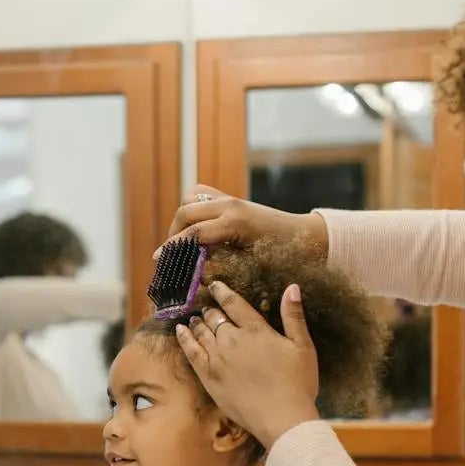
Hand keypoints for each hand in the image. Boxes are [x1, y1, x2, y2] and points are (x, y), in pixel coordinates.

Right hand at [166, 187, 328, 260]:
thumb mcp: (251, 266)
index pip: (194, 234)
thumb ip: (220, 266)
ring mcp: (231, 198)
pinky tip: (193, 227)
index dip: (172, 248)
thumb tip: (194, 270)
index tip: (158, 260)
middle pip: (187, 213)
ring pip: (191, 200)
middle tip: (167, 255)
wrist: (306, 236)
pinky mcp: (232, 198)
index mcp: (235, 223)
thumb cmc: (283, 257)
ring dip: (181, 220)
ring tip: (179, 242)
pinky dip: (192, 208)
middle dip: (172, 234)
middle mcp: (231, 205)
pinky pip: (202, 195)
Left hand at [175, 280, 320, 447]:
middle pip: (215, 318)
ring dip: (198, 322)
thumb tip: (291, 287)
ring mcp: (217, 359)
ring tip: (195, 317)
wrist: (282, 419)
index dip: (222, 291)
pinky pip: (191, 352)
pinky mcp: (208, 377)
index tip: (215, 285)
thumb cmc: (297, 383)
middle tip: (208, 307)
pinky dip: (185, 338)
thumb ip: (294, 316)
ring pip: (201, 332)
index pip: (233, 303)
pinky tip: (181, 331)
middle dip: (211, 310)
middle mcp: (232, 340)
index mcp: (256, 330)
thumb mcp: (303, 347)